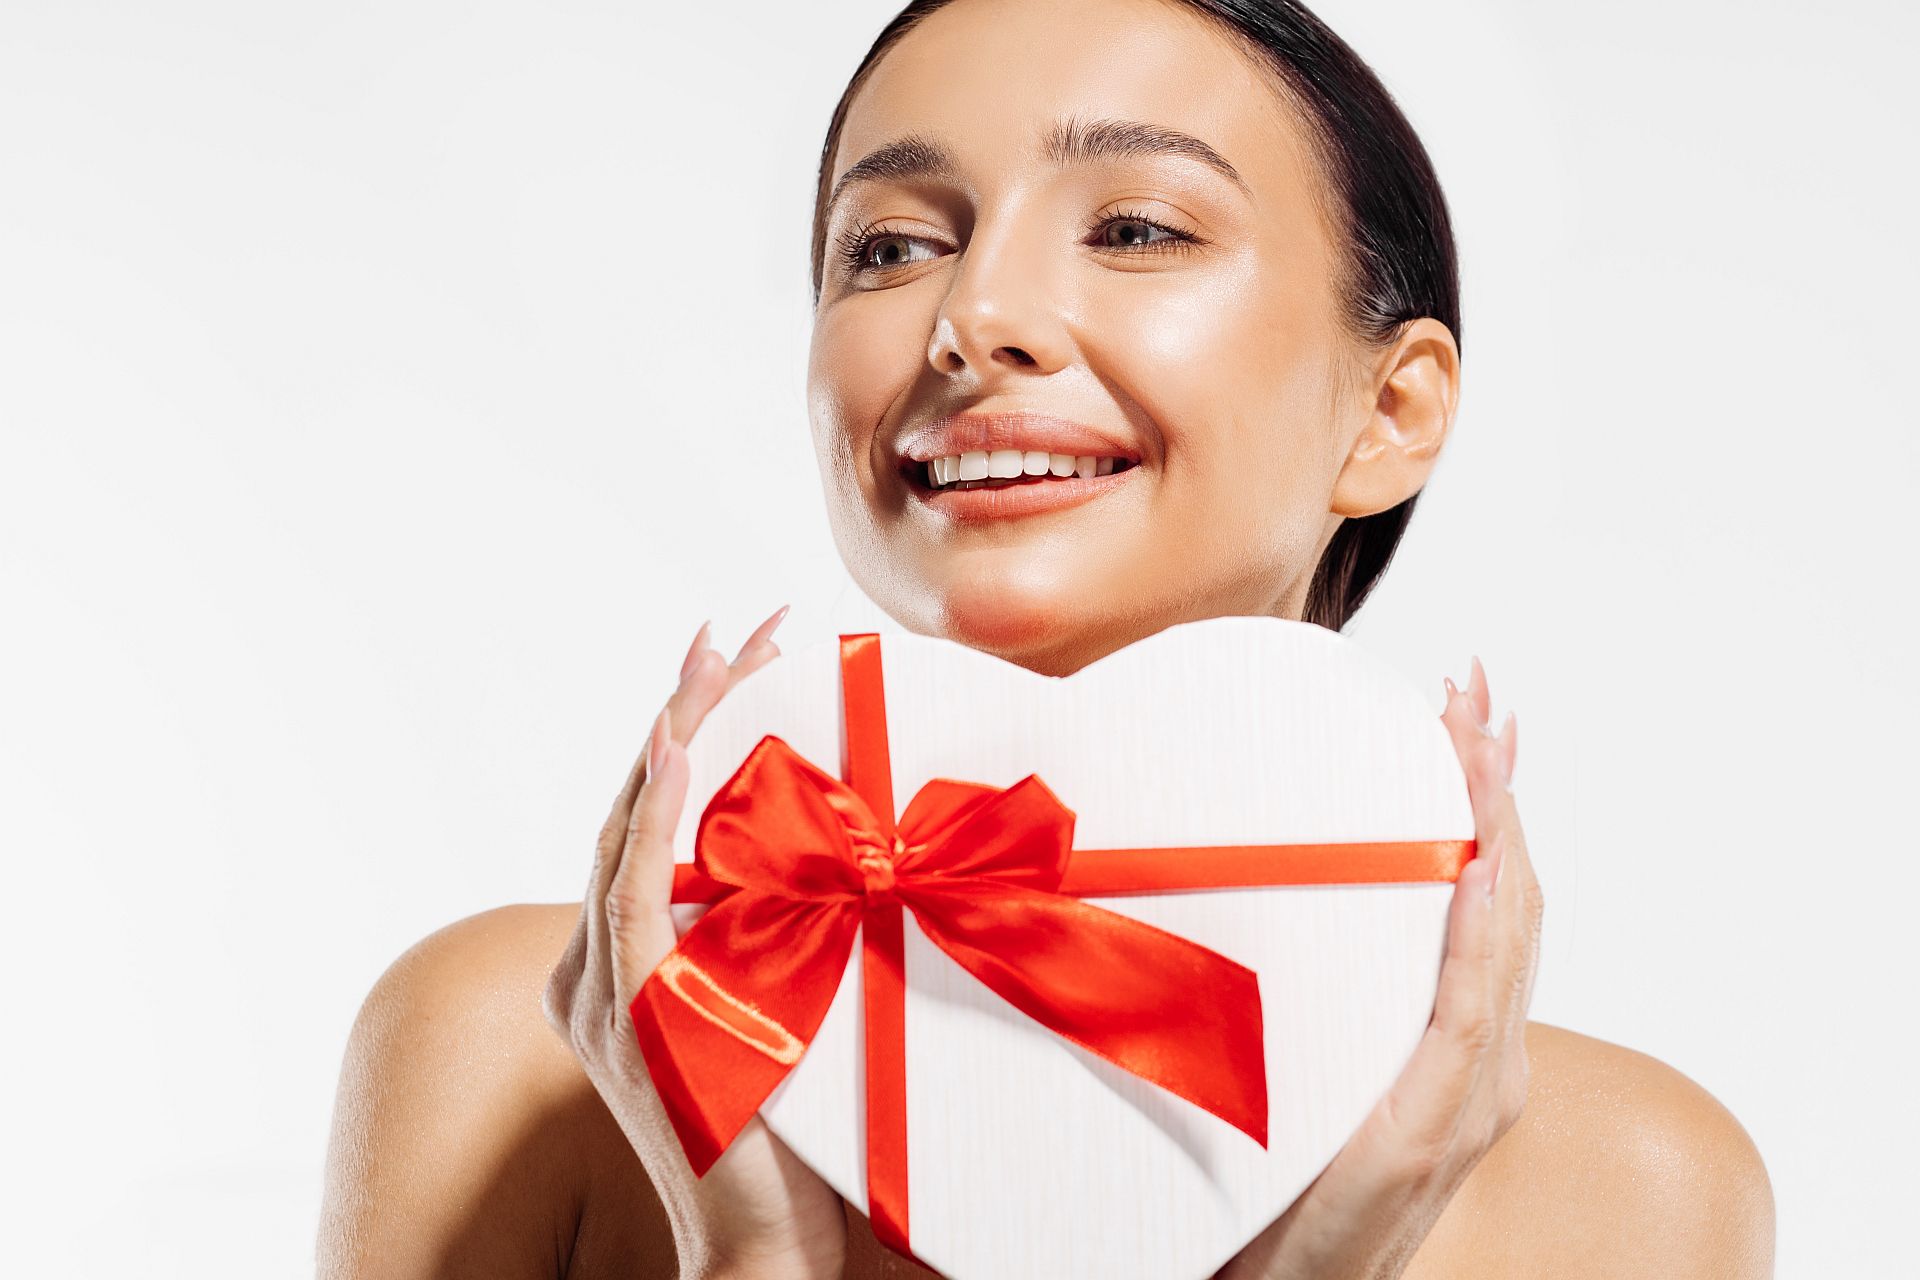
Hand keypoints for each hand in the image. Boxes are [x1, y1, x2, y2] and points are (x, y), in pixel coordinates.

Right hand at [543, 606, 847, 1279]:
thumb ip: (790, 944)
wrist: (765, 1252)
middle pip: (637, 803)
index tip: (745, 663)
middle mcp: (599, 969)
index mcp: (631, 968)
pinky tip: (673, 736)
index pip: (656, 821)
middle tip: (745, 629)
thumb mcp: (793, 1016)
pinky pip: (629, 885)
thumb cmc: (794, 1146)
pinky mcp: (628, 1011)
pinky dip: (648, 804)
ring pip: (628, 825)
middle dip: (691, 706)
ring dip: (677, 728)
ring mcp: (604, 990)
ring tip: (717, 650)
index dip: (693, 736)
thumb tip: (856, 870)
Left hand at [1215, 657, 1541, 1279]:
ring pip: (1498, 936)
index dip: (1485, 809)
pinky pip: (1466, 1011)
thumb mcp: (1303, 1070)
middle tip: (1477, 695)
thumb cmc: (1276, 1192)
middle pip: (1504, 899)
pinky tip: (1476, 859)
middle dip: (1494, 792)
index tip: (1469, 720)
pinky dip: (1480, 930)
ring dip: (1493, 827)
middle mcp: (1478, 1066)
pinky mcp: (1430, 1133)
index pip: (1483, 901)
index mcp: (1452, 1049)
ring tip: (1480, 737)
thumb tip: (1247, 890)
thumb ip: (1310, 995)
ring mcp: (1464, 1100)